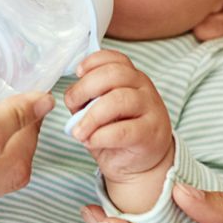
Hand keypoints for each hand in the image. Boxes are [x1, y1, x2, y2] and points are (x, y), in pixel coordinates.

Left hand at [65, 50, 173, 212]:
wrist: (143, 163)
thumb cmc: (118, 133)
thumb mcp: (101, 109)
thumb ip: (89, 98)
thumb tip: (71, 96)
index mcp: (131, 77)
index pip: (115, 58)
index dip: (93, 62)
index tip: (77, 73)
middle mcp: (144, 88)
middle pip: (114, 75)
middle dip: (86, 88)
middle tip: (71, 105)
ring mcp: (151, 109)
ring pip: (119, 100)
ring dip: (92, 116)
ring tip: (79, 131)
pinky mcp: (151, 134)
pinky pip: (123, 131)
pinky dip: (102, 136)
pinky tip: (92, 141)